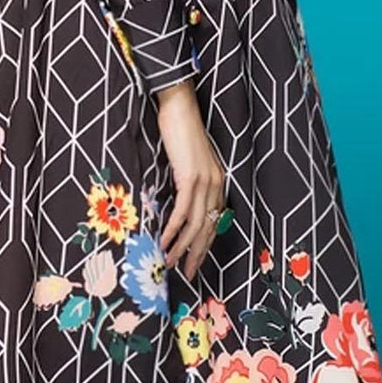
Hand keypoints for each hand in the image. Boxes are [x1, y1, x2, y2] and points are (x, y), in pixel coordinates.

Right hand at [155, 83, 226, 282]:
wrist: (179, 108)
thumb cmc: (180, 132)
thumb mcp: (189, 162)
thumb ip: (189, 182)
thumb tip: (178, 204)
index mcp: (218, 182)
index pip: (214, 222)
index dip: (205, 245)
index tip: (195, 262)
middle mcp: (216, 185)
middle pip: (208, 228)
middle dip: (197, 254)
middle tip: (188, 274)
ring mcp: (205, 182)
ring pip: (196, 224)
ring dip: (182, 247)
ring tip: (170, 264)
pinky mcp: (190, 178)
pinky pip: (182, 212)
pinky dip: (173, 230)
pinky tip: (164, 242)